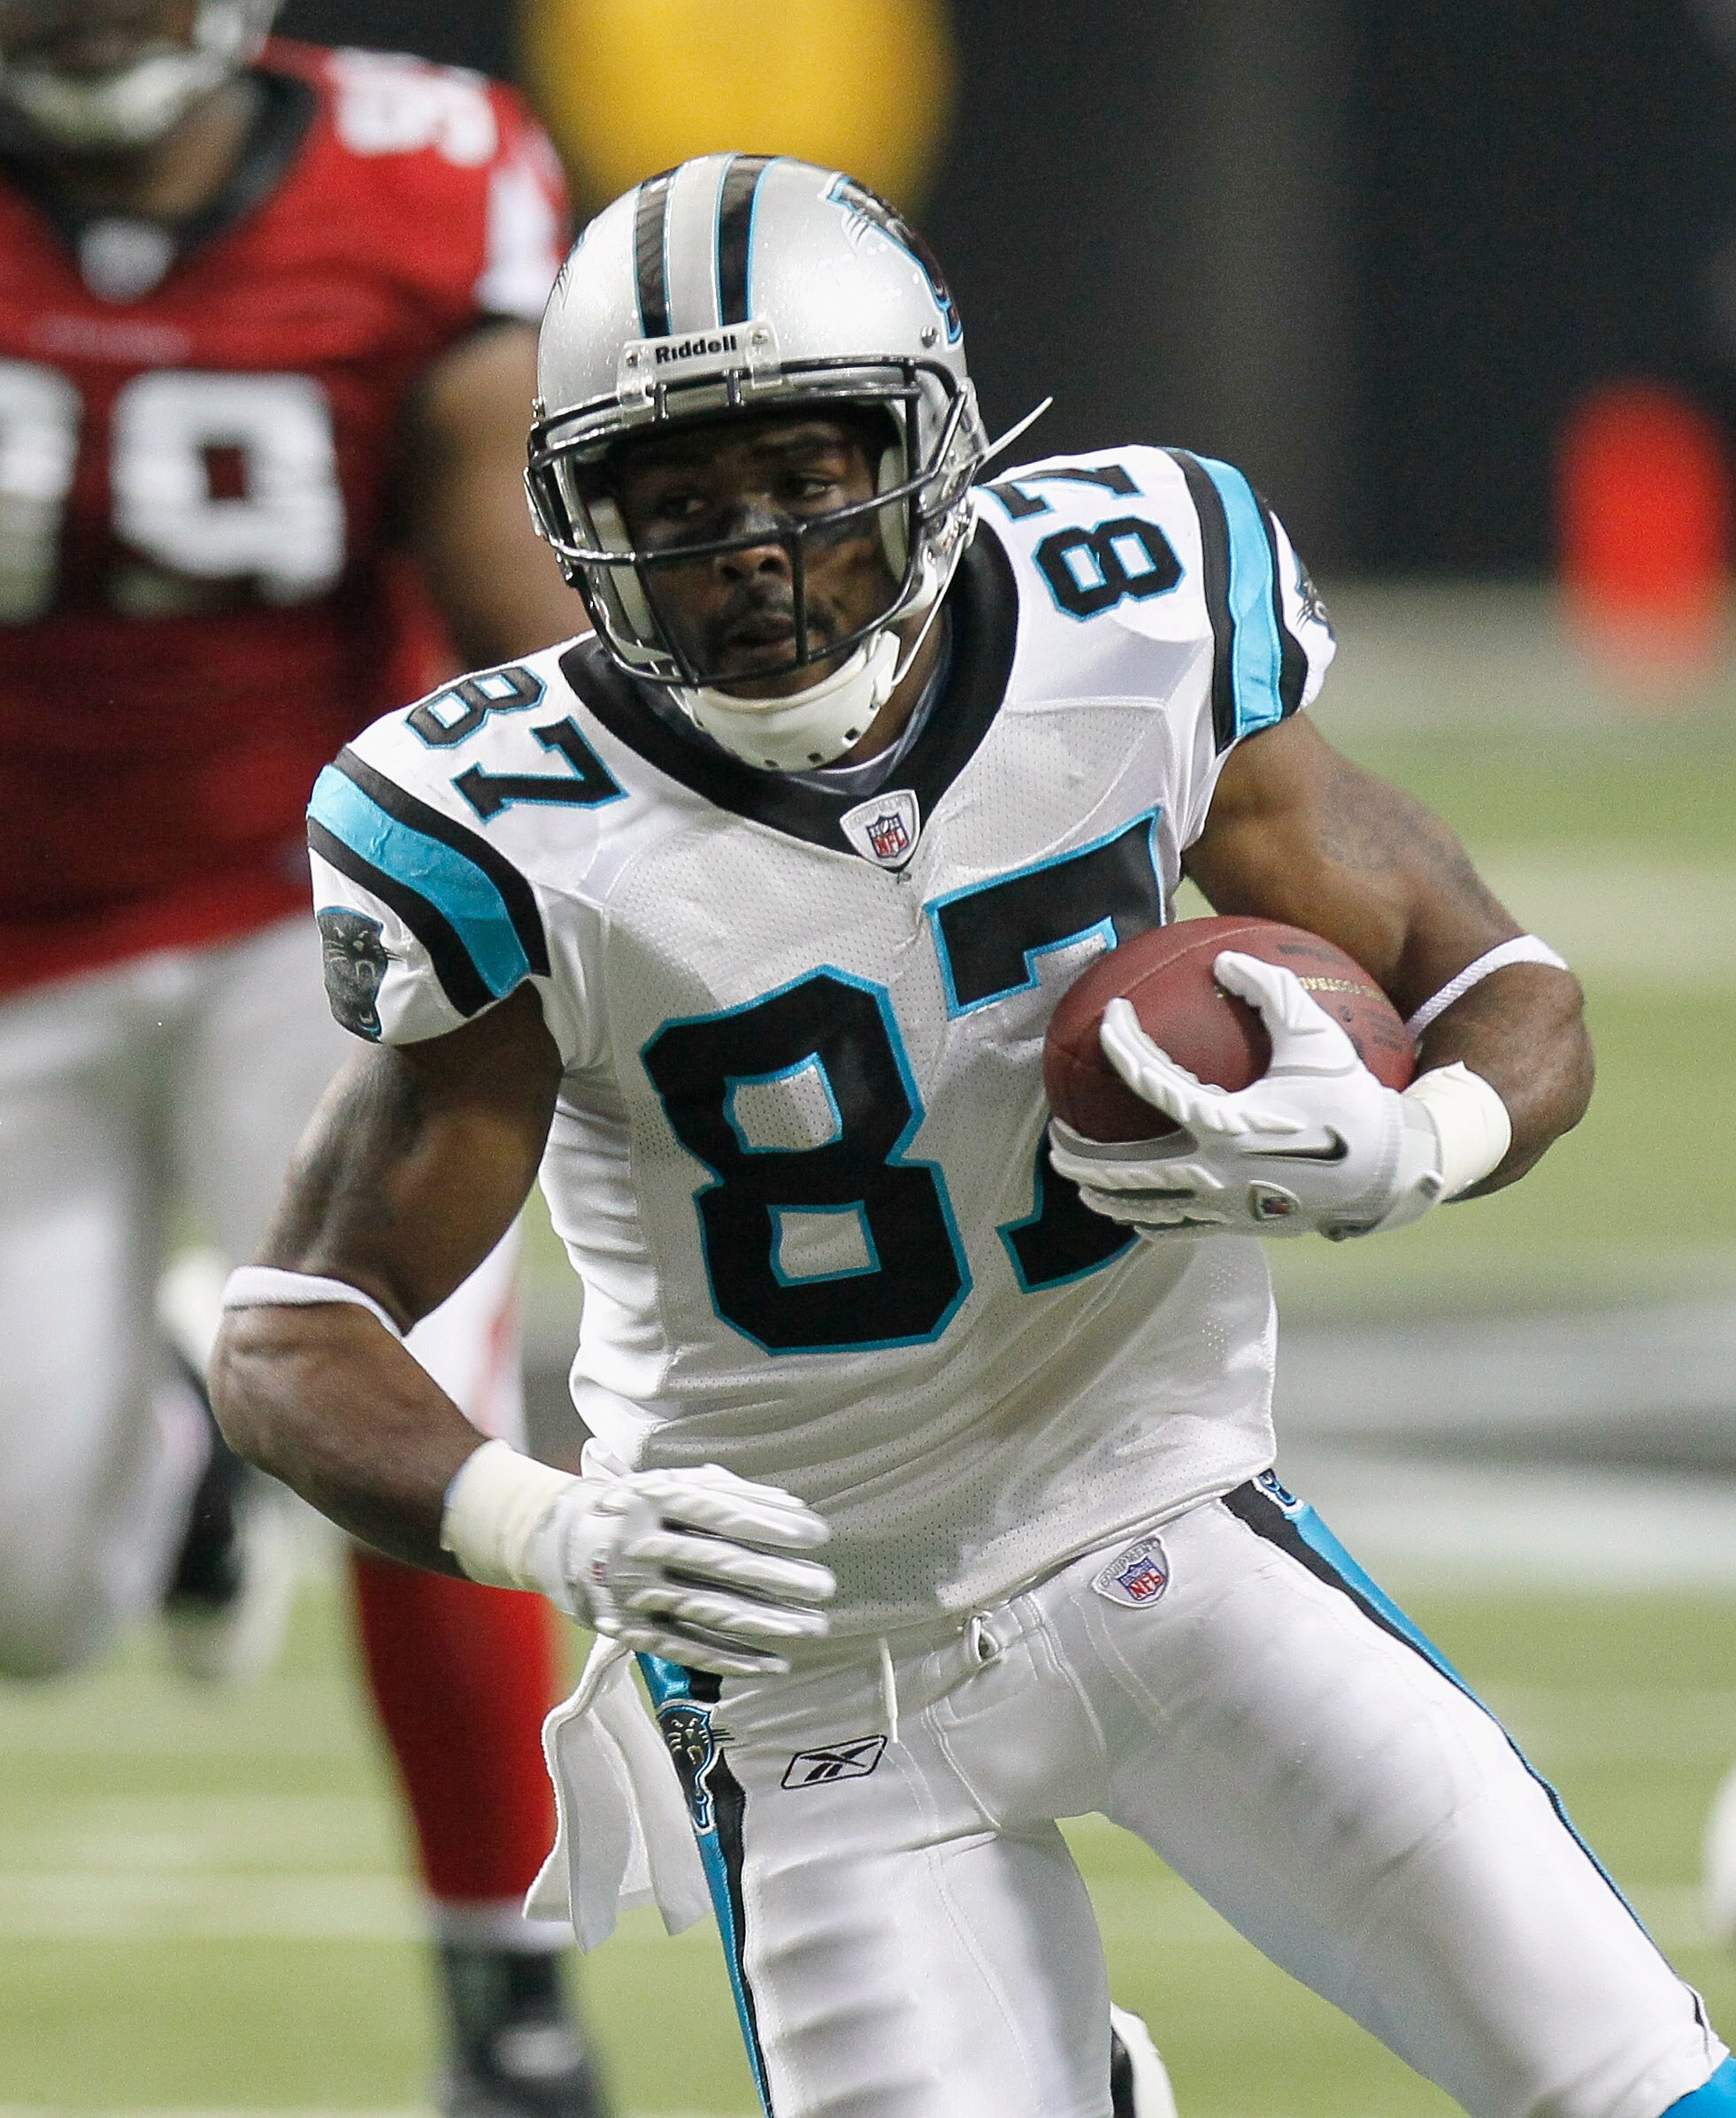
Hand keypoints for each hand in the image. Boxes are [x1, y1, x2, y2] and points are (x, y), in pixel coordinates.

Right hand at [529, 1463, 834, 1676]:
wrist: (560, 1540)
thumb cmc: (638, 1506)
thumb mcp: (673, 1484)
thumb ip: (730, 1492)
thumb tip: (791, 1505)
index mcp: (655, 1501)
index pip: (723, 1514)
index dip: (772, 1524)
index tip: (818, 1535)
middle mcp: (642, 1546)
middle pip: (720, 1565)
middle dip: (778, 1577)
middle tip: (824, 1585)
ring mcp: (634, 1592)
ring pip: (708, 1611)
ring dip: (765, 1622)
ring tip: (810, 1626)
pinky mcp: (632, 1629)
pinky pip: (687, 1649)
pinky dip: (732, 1659)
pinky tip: (773, 1663)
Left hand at [1046, 951, 1444, 1240]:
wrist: (1388, 1173)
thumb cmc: (1351, 1099)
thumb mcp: (1317, 1037)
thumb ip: (1271, 991)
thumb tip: (1225, 959)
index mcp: (1229, 1122)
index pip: (1152, 1081)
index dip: (1123, 1044)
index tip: (1109, 1018)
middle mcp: (1216, 1171)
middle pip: (1125, 1170)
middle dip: (1080, 1156)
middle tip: (1055, 1135)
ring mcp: (1222, 1206)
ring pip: (1141, 1209)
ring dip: (1101, 1195)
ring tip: (1075, 1180)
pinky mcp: (1234, 1227)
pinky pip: (1171, 1230)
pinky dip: (1140, 1219)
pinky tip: (1127, 1206)